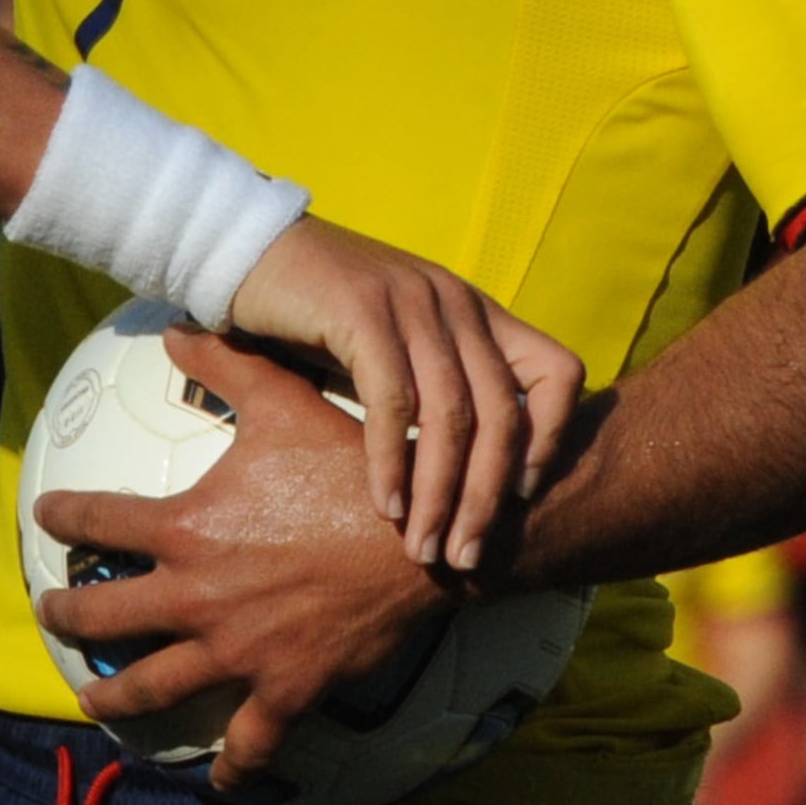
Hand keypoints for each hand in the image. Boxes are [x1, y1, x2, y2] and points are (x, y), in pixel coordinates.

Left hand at [32, 327, 451, 786]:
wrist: (423, 536)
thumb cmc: (348, 464)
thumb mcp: (280, 400)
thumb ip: (222, 363)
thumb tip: (177, 323)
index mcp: (185, 528)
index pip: (98, 523)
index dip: (64, 517)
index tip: (45, 516)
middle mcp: (197, 597)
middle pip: (104, 617)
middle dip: (66, 616)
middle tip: (49, 613)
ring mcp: (238, 651)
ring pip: (154, 687)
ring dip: (115, 696)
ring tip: (93, 700)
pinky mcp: (287, 689)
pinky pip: (250, 742)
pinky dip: (232, 768)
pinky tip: (219, 783)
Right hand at [224, 218, 583, 570]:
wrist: (247, 249)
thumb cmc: (319, 310)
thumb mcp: (396, 343)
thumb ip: (435, 386)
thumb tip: (468, 472)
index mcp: (474, 308)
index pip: (558, 371)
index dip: (552, 438)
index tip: (522, 496)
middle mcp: (454, 301)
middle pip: (502, 414)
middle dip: (487, 498)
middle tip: (467, 556)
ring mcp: (411, 302)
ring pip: (450, 417)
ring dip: (440, 494)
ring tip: (425, 547)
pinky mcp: (361, 311)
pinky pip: (392, 403)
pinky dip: (391, 462)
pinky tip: (384, 504)